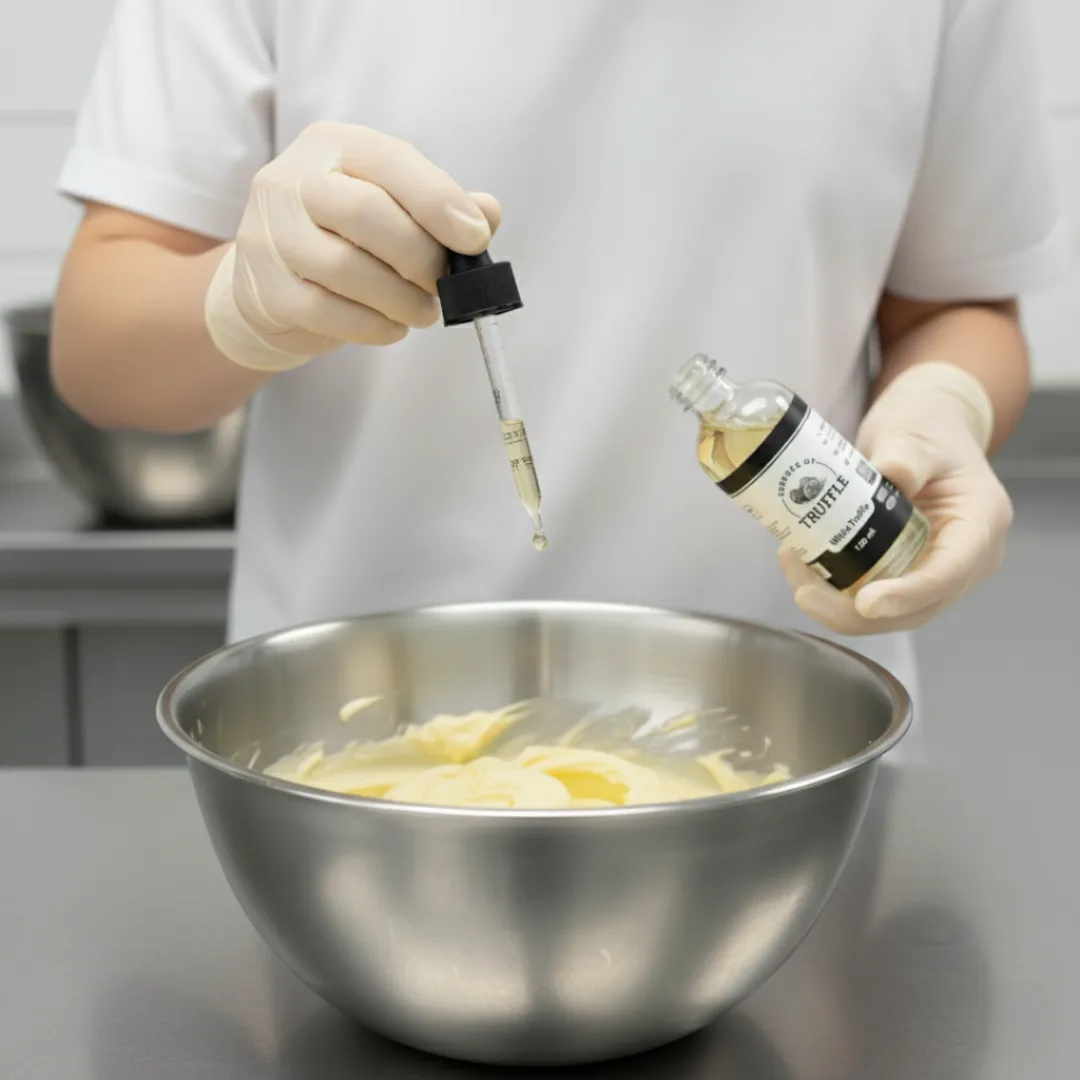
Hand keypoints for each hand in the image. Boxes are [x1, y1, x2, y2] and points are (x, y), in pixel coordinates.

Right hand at [204, 121, 500, 370]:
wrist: (269, 284)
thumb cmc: (343, 237)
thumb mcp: (391, 205)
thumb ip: (439, 205)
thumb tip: (487, 213)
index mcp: (332, 145)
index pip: (390, 161)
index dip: (439, 201)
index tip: (476, 239)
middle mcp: (291, 180)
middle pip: (365, 212)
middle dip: (419, 256)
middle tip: (442, 284)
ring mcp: (270, 234)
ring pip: (345, 268)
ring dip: (400, 299)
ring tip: (422, 311)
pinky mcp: (267, 288)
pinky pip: (327, 312)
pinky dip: (372, 326)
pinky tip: (392, 327)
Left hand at [780, 362, 1009, 634]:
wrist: (925, 430)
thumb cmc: (929, 429)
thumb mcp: (918, 433)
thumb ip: (908, 454)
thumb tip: (891, 473)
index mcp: (980, 525)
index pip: (949, 574)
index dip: (908, 595)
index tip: (865, 603)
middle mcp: (965, 559)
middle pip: (915, 609)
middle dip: (854, 612)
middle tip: (803, 591)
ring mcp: (935, 570)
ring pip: (889, 612)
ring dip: (836, 604)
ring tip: (792, 566)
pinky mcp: (906, 572)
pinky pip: (871, 595)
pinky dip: (834, 591)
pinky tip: (801, 565)